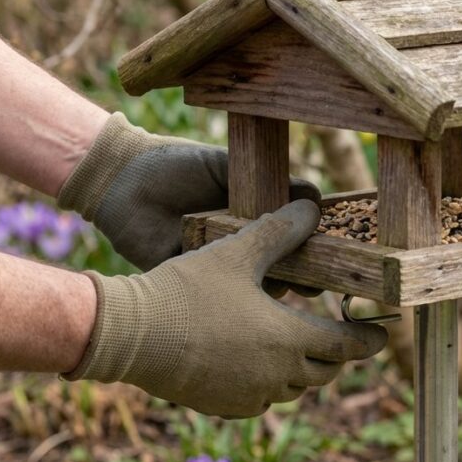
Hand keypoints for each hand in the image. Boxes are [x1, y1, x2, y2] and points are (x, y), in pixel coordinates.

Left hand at [58, 113, 318, 270]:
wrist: (122, 178)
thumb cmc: (176, 166)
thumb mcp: (228, 167)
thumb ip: (273, 181)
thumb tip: (317, 198)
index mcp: (253, 220)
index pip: (293, 238)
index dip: (316, 249)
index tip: (338, 254)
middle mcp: (238, 247)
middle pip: (282, 268)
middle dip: (304, 277)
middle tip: (320, 281)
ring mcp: (215, 267)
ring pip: (253, 287)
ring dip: (272, 287)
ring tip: (287, 282)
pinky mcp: (188, 280)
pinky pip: (216, 295)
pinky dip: (232, 295)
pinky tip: (247, 291)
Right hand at [66, 201, 386, 417]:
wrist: (129, 335)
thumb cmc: (186, 290)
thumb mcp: (237, 252)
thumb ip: (279, 231)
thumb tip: (313, 208)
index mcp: (291, 338)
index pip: (349, 346)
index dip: (370, 339)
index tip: (383, 334)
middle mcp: (279, 375)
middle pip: (326, 370)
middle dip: (337, 353)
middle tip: (340, 336)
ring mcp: (252, 396)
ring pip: (295, 387)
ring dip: (303, 368)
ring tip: (297, 344)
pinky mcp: (227, 407)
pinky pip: (263, 400)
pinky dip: (270, 383)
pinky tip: (256, 363)